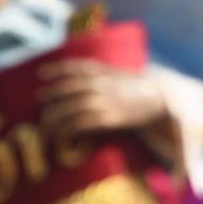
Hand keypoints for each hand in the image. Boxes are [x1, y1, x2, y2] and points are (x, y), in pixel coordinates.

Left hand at [38, 59, 166, 138]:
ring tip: (44, 124)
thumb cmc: (142, 90)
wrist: (163, 101)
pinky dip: (68, 130)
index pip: (77, 67)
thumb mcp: (123, 75)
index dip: (57, 69)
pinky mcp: (109, 118)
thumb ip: (105, 73)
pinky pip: (81, 124)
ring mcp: (104, 101)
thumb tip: (83, 76)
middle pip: (69, 89)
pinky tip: (61, 136)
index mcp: (106, 71)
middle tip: (39, 100)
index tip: (41, 73)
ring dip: (54, 116)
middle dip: (52, 94)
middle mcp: (102, 84)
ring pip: (71, 108)